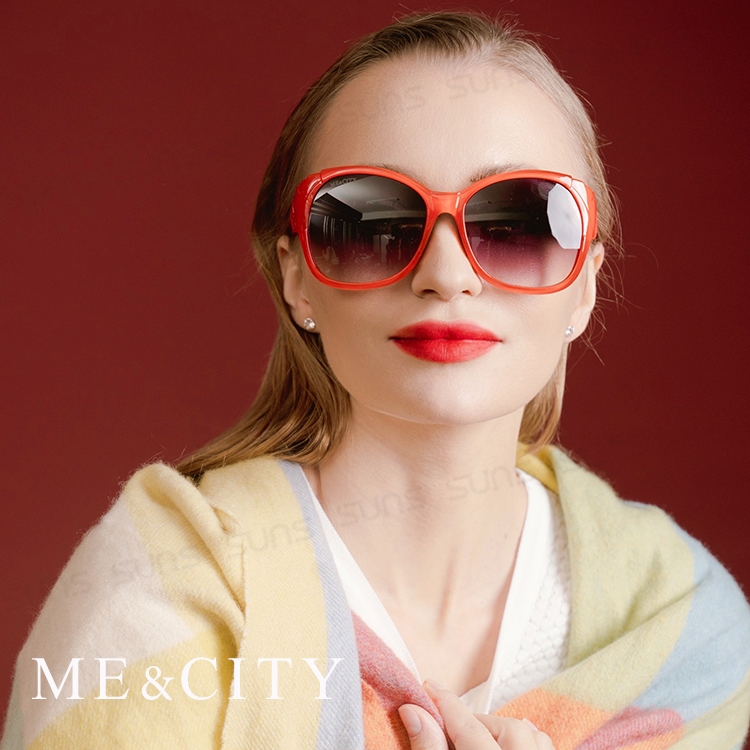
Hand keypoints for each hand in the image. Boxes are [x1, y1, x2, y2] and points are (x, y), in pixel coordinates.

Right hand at [398, 680, 554, 749]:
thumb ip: (432, 748)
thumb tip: (413, 711)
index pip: (468, 726)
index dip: (445, 704)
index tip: (427, 686)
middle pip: (505, 728)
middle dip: (476, 722)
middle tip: (449, 728)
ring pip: (531, 735)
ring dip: (503, 730)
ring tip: (478, 738)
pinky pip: (545, 746)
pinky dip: (527, 741)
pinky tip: (510, 745)